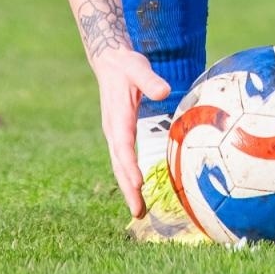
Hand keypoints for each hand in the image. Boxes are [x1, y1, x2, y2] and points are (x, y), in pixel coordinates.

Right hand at [90, 48, 169, 217]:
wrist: (109, 62)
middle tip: (138, 211)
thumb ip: (150, 80)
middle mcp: (113, 129)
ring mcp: (114, 133)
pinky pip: (122, 160)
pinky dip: (128, 177)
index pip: (123, 146)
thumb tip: (165, 91)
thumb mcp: (138, 68)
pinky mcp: (118, 134)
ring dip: (127, 187)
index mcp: (118, 117)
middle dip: (128, 188)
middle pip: (119, 163)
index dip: (130, 165)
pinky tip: (137, 189)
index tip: (138, 184)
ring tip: (138, 209)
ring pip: (119, 165)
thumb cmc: (126, 66)